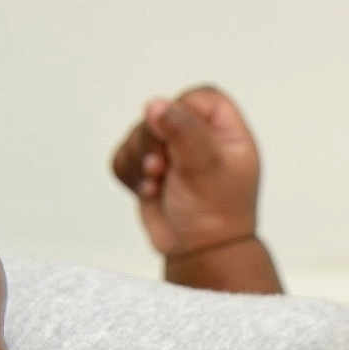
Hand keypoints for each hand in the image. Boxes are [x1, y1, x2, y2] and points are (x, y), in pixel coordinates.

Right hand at [109, 84, 260, 255]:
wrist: (200, 252)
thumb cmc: (216, 213)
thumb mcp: (206, 167)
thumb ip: (184, 132)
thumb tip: (155, 105)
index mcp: (225, 131)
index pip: (199, 97)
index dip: (182, 112)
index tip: (179, 138)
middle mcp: (198, 137)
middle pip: (160, 112)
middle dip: (153, 141)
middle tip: (162, 168)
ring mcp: (170, 152)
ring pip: (136, 133)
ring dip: (139, 161)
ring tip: (158, 184)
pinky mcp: (146, 170)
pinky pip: (122, 156)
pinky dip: (130, 175)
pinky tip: (150, 193)